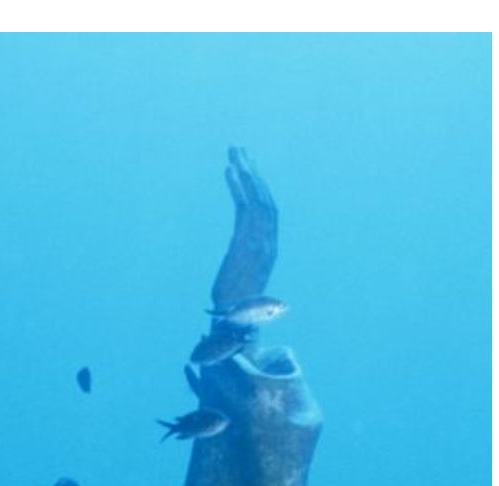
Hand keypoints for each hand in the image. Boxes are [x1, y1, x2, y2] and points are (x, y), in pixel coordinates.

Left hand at [210, 147, 278, 313]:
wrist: (234, 323)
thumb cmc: (235, 304)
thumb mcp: (241, 274)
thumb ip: (244, 257)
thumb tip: (239, 253)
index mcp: (269, 248)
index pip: (268, 210)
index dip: (259, 186)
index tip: (248, 167)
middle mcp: (268, 243)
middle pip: (265, 199)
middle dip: (253, 172)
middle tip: (240, 149)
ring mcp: (258, 244)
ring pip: (257, 200)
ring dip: (245, 173)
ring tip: (234, 152)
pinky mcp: (244, 246)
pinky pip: (244, 210)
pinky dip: (238, 188)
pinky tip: (229, 171)